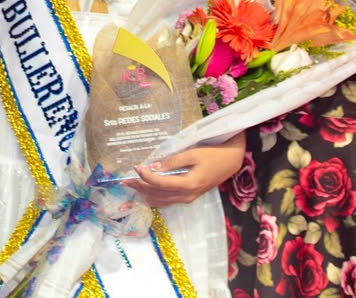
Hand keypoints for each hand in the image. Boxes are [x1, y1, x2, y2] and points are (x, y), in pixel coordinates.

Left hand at [120, 131, 245, 206]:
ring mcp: (188, 198)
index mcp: (187, 184)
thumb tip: (153, 166)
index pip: (159, 183)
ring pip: (161, 200)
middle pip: (157, 194)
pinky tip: (148, 193)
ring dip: (145, 193)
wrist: (232, 161)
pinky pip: (168, 200)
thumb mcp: (193, 154)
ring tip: (132, 186)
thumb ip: (172, 161)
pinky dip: (155, 197)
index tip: (135, 167)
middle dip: (140, 187)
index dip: (145, 176)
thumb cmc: (213, 155)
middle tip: (124, 180)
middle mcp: (186, 196)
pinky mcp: (189, 196)